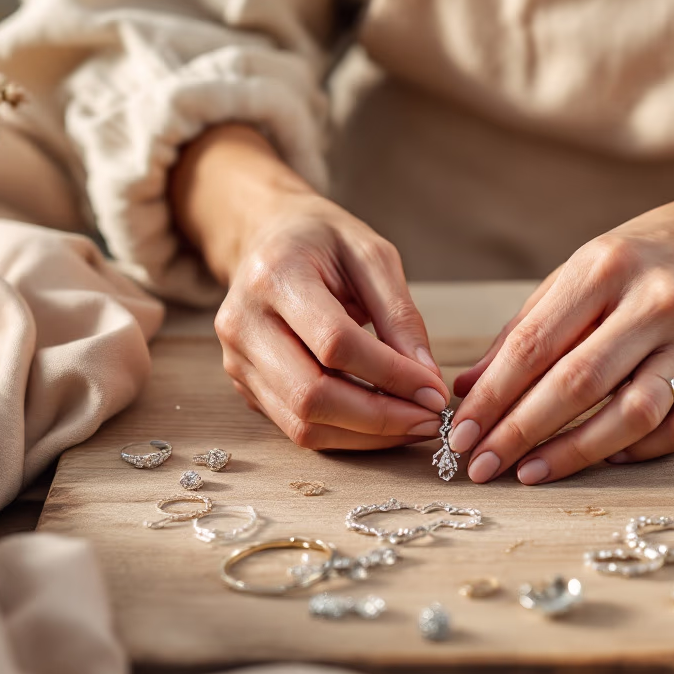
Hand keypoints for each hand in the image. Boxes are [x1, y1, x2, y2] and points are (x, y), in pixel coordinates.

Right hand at [171, 124, 448, 448]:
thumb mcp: (372, 255)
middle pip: (312, 395)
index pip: (335, 344)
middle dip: (381, 418)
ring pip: (303, 424)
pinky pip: (296, 427)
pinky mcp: (244, 386)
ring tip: (413, 424)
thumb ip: (400, 315)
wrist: (266, 237)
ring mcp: (237, 360)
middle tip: (430, 420)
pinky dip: (346, 435)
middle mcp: (243, 323)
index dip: (391, 374)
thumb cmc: (323, 241)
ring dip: (366, 436)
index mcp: (275, 276)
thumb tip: (428, 380)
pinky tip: (382, 423)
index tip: (436, 391)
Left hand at [451, 143, 673, 482]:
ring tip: (528, 472)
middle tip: (481, 464)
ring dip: (572, 453)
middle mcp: (656, 301)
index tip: (460, 433)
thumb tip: (471, 388)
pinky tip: (597, 458)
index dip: (492, 395)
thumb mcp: (585, 270)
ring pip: (630, 414)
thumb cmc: (650, 256)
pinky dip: (633, 451)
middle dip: (519, 431)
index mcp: (608, 266)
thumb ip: (529, 327)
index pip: (535, 343)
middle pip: (577, 383)